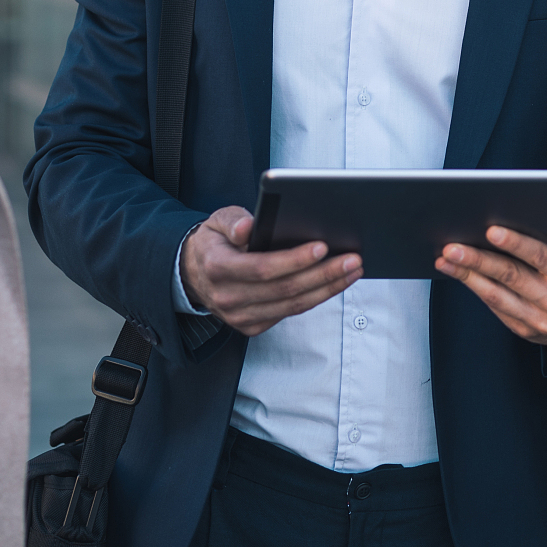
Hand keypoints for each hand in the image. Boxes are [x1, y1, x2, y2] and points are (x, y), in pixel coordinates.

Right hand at [180, 205, 361, 336]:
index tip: (322, 246)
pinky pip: (290, 313)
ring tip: (352, 270)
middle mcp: (228, 297)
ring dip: (327, 288)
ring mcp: (240, 317)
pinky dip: (316, 298)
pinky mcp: (252, 326)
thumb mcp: (217, 221)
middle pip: (285, 290)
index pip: (263, 268)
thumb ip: (233, 220)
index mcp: (218, 268)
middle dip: (323, 274)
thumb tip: (247, 228)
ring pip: (293, 306)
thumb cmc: (214, 242)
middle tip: (352, 259)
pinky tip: (335, 282)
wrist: (193, 273)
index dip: (294, 260)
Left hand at [435, 214, 546, 344]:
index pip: (542, 257)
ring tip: (446, 259)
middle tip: (453, 246)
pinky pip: (496, 308)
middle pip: (512, 277)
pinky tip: (458, 274)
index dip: (516, 244)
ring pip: (498, 296)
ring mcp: (541, 321)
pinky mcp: (525, 331)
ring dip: (468, 276)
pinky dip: (475, 289)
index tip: (491, 231)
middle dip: (479, 260)